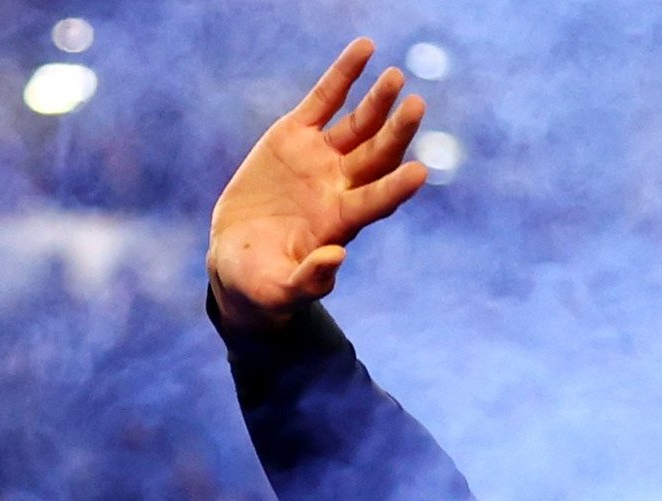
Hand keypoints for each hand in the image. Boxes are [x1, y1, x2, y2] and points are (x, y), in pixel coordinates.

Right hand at [207, 38, 427, 331]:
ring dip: (378, 101)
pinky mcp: (296, 136)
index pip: (376, 201)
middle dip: (397, 133)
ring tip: (397, 77)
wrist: (240, 260)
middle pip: (376, 157)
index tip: (421, 172)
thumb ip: (309, 279)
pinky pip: (324, 98)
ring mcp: (321, 159)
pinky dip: (344, 74)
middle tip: (417, 106)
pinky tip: (366, 49)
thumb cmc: (262, 285)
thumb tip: (336, 258)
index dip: (396, 188)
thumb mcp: (279, 290)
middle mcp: (339, 187)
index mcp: (340, 223)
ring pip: (358, 125)